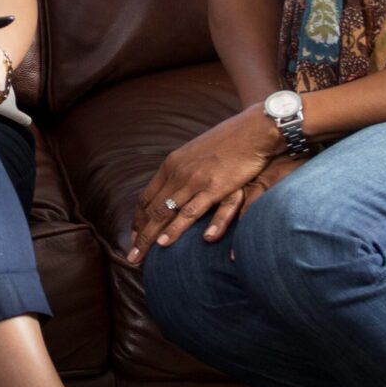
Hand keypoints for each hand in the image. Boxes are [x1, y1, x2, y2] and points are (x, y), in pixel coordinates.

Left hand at [128, 108, 285, 260]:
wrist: (254, 129)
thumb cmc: (230, 140)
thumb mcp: (199, 152)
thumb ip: (186, 169)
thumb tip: (179, 182)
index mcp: (173, 164)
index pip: (148, 196)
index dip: (139, 219)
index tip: (135, 236)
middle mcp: (178, 172)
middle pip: (152, 208)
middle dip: (140, 234)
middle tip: (131, 256)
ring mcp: (194, 180)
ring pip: (165, 213)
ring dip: (150, 237)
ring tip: (140, 257)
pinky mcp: (214, 187)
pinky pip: (191, 212)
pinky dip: (176, 229)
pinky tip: (166, 244)